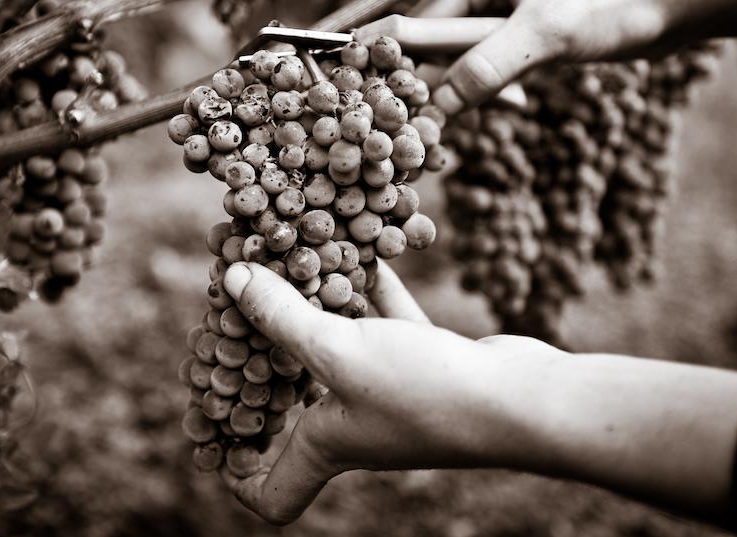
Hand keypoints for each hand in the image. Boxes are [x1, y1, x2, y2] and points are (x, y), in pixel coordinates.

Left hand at [218, 260, 564, 524]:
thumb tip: (232, 279)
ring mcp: (392, 392)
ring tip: (289, 259)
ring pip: (341, 349)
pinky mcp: (428, 361)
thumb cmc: (422, 392)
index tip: (213, 431)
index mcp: (325, 446)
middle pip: (295, 404)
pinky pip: (385, 320)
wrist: (523, 400)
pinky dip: (371, 287)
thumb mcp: (337, 352)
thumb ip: (281, 317)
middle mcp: (354, 424)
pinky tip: (361, 244)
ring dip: (317, 306)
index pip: (268, 492)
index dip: (235, 470)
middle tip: (241, 314)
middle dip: (267, 358)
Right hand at [356, 0, 736, 113]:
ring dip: (472, 91)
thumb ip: (486, 67)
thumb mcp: (546, 34)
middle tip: (422, 127)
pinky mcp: (544, 36)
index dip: (402, 60)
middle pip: (446, 44)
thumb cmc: (618, 0)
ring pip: (475, 60)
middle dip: (437, 84)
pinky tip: (513, 104)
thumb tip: (437, 107)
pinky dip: (501, 88)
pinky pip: (504, 66)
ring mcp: (522, 14)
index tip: (378, 97)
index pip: (426, 21)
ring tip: (474, 118)